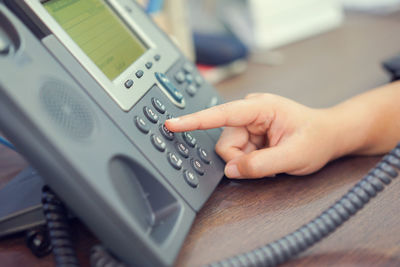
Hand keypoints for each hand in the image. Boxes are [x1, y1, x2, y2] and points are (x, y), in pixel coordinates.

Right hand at [165, 93, 339, 178]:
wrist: (329, 136)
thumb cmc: (317, 138)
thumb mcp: (294, 155)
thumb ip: (261, 164)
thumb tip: (231, 170)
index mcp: (260, 107)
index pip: (221, 113)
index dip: (194, 120)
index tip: (172, 123)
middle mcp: (250, 112)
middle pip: (225, 142)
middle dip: (240, 160)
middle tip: (265, 165)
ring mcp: (249, 123)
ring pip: (230, 151)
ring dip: (246, 162)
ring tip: (270, 160)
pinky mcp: (249, 133)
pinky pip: (238, 153)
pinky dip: (249, 161)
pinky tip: (267, 159)